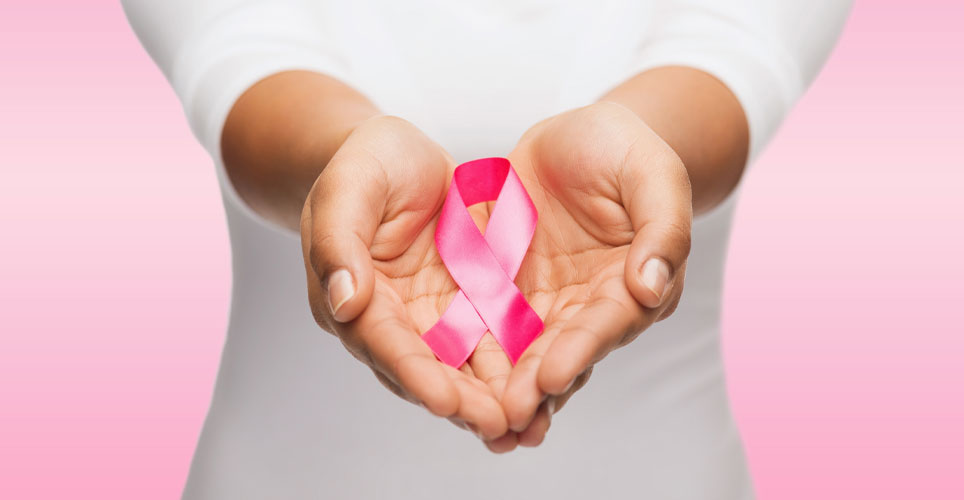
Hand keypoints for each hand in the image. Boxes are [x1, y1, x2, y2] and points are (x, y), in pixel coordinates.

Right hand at [300, 115, 508, 439]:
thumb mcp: (349, 186)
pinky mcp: (467, 304)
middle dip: (461, 401)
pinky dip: (514, 364)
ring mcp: (432, 315)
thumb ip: (339, 239)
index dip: (414, 372)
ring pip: (462, 365)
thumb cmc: (367, 162)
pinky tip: (547, 384)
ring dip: (491, 396)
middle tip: (499, 426)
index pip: (383, 342)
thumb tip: (343, 300)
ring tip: (527, 422)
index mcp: (354, 296)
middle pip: (426, 367)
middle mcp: (392, 318)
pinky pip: (492, 339)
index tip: (445, 401)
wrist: (401, 154)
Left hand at [477, 102, 693, 448]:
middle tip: (507, 417)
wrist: (578, 135)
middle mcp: (590, 305)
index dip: (581, 350)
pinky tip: (449, 383)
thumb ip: (663, 228)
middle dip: (536, 386)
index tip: (553, 376)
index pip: (606, 323)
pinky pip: (487, 325)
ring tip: (481, 424)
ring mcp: (547, 301)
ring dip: (504, 388)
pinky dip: (473, 356)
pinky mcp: (508, 290)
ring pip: (524, 352)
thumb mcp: (652, 174)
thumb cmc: (625, 148)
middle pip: (563, 351)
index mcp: (633, 284)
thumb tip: (652, 287)